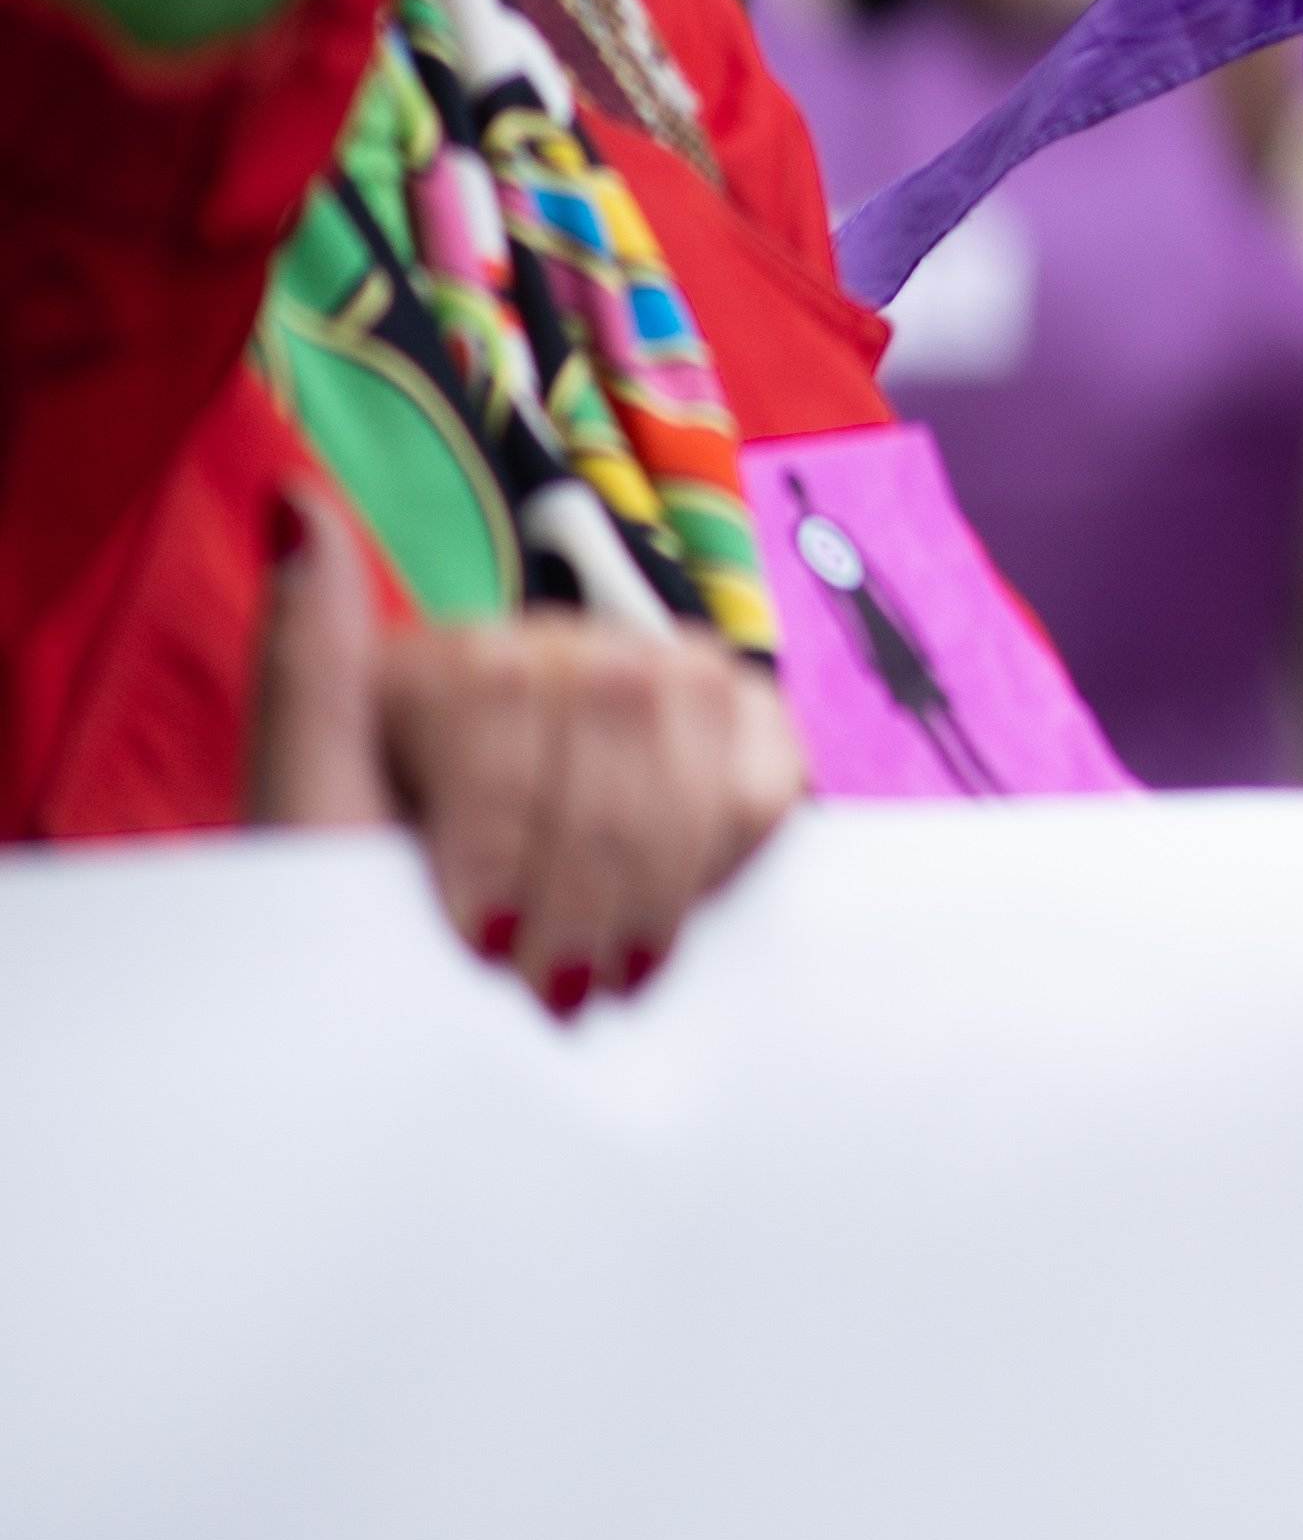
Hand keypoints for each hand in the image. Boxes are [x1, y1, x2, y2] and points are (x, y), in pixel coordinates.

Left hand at [245, 497, 800, 1014]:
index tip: (476, 941)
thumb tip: (295, 498)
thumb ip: (303, 665)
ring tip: (606, 970)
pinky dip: (724, 855)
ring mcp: (660, 681)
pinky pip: (770, 765)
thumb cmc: (368, 946)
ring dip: (653, 871)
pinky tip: (668, 922)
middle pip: (611, 708)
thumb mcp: (309, 821)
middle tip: (547, 985)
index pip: (509, 690)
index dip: (505, 831)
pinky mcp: (745, 738)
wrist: (444, 1040)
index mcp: (444, 660)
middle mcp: (556, 647)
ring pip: (694, 721)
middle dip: (584, 870)